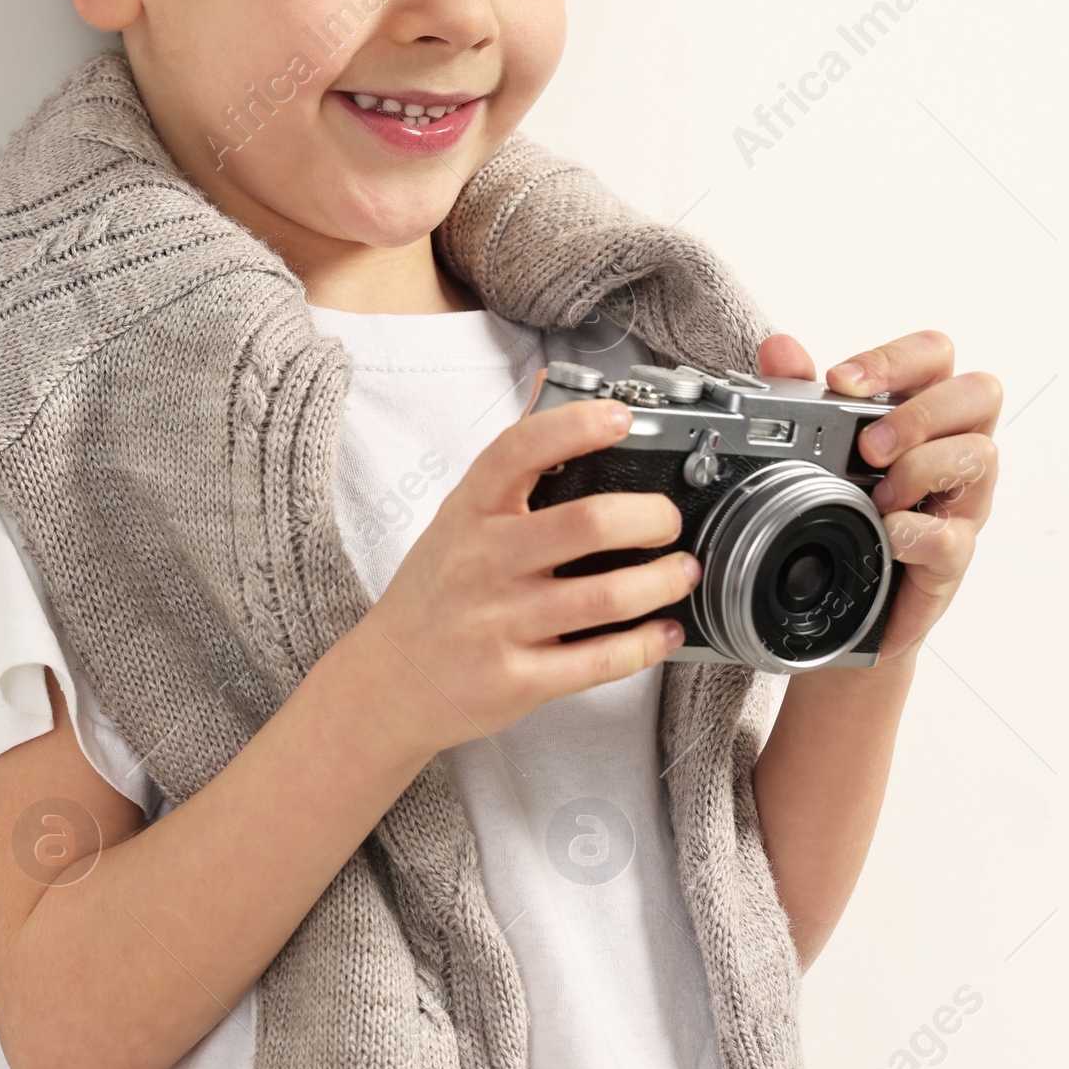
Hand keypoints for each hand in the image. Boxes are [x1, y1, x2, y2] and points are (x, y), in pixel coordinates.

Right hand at [358, 375, 698, 754]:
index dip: (574, 428)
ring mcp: (500, 623)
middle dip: (650, 517)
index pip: (518, 452)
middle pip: (586, 524)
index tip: (620, 419)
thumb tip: (548, 385)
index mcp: (469, 514)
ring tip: (681, 571)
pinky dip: (645, 644)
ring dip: (661, 581)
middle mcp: (484, 563)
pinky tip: (664, 629)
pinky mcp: (518, 679)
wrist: (387, 683)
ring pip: (605, 597)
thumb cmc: (433, 597)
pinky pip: (598, 660)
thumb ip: (509, 462)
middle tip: (669, 520)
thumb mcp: (457, 520)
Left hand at [757, 329, 1000, 660]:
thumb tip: (780, 349)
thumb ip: (798, 396)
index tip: (842, 381)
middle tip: (869, 446)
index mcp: (921, 410)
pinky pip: (954, 537)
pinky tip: (884, 535)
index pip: (933, 355)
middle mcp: (953, 447)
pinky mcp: (952, 556)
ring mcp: (961, 501)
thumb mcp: (815, 450)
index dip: (893, 359)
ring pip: (980, 455)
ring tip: (876, 496)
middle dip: (920, 412)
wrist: (840, 604)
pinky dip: (915, 533)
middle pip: (979, 392)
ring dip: (920, 468)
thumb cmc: (842, 512)